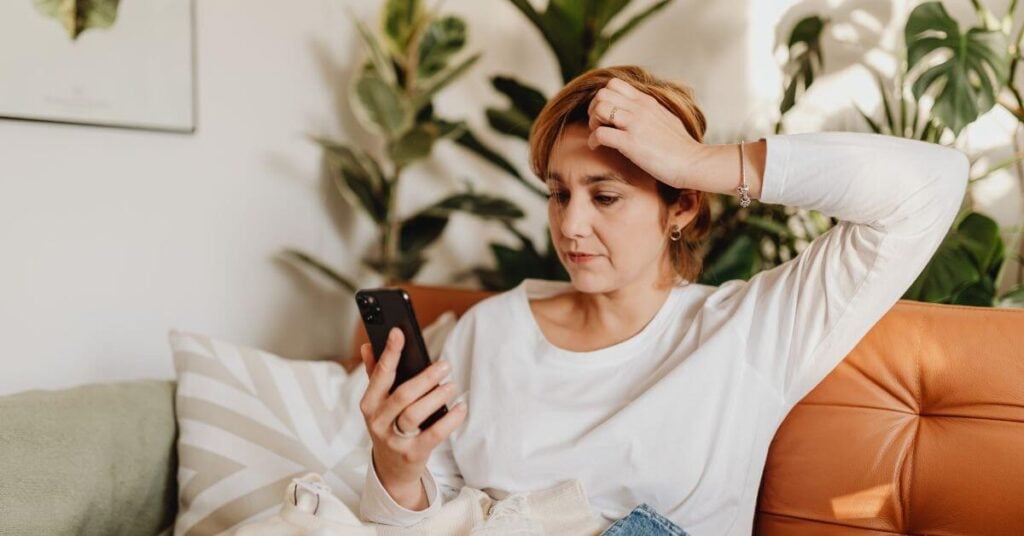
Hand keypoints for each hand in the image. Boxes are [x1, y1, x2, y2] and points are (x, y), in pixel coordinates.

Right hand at [358, 327, 466, 507]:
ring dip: (436, 397)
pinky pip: (434, 434)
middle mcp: (378, 421)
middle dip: (425, 377)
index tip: (399, 332)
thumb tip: (368, 345)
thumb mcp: (378, 403)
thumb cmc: (388, 426)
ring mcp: (394, 439)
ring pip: (415, 414)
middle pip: (402, 395)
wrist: (391, 469)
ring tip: (452, 385)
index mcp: (369, 404)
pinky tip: (461, 407)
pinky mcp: (413, 454)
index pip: (380, 374)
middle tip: (445, 365)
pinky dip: (450, 420)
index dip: (390, 353)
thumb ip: (375, 374)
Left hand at [586, 77, 703, 188]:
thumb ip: (650, 112)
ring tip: (598, 135)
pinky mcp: (631, 143)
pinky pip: (600, 134)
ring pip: (599, 109)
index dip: (603, 97)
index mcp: (647, 101)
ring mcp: (635, 124)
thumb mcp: (666, 119)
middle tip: (598, 124)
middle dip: (594, 109)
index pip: (614, 84)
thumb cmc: (681, 147)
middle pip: (602, 93)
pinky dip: (593, 141)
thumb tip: (638, 113)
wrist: (693, 163)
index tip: (605, 114)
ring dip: (592, 123)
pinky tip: (598, 148)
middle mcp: (640, 109)